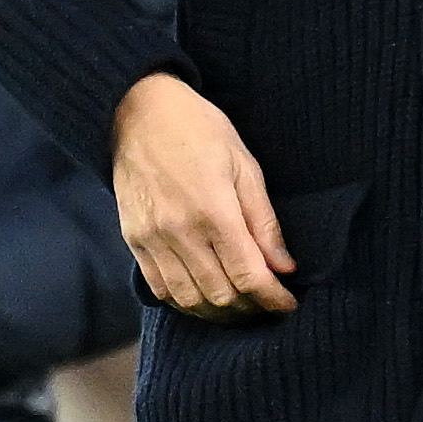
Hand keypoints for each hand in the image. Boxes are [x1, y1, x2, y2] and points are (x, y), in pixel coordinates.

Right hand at [112, 72, 296, 318]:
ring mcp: (153, 238)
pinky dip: (185, 301)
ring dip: (218, 310)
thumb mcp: (243, 164)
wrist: (137, 111)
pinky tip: (203, 294)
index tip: (288, 303)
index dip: (273, 298)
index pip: (249, 276)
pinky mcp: (134, 239)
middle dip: (250, 307)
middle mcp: (180, 231)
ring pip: (189, 300)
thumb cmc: (198, 130)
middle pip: (221, 295)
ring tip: (239, 303)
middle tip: (267, 300)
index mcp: (214, 210)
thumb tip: (284, 266)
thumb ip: (264, 220)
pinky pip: (160, 288)